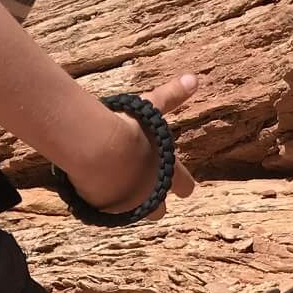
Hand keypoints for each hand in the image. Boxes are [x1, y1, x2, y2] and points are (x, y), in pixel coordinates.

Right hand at [60, 72, 199, 216]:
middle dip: (154, 200)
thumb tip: (194, 78)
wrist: (97, 149)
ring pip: (136, 213)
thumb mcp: (152, 108)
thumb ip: (172, 96)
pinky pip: (111, 214)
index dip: (183, 185)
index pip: (185, 186)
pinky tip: (99, 193)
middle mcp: (153, 195)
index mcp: (168, 172)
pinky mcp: (108, 212)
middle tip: (144, 188)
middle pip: (160, 210)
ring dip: (131, 204)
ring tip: (119, 190)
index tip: (181, 186)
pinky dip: (107, 205)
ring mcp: (131, 206)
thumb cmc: (129, 128)